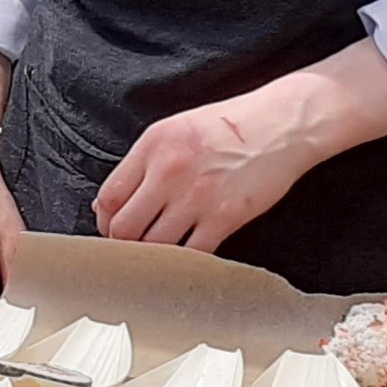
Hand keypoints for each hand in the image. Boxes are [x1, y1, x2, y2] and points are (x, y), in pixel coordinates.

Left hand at [95, 83, 322, 250]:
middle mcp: (170, 171)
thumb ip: (141, 163)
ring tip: (157, 255)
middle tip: (131, 248)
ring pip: (154, 246)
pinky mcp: (226, 216)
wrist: (282, 124)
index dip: (105, 221)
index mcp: (152, 146)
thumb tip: (108, 204)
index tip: (111, 229)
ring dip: (151, 256)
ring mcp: (197, 196)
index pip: (109, 197)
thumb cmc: (229, 125)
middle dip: (122, 243)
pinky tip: (185, 258)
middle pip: (125, 227)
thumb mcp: (174, 129)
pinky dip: (185, 262)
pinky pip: (192, 254)